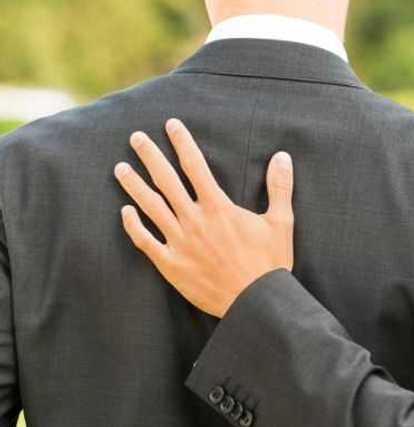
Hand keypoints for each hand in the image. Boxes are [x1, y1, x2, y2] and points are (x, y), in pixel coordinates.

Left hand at [113, 118, 295, 317]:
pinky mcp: (170, 264)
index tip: (170, 125)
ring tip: (120, 168)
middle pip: (166, 181)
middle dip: (150, 156)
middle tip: (136, 138)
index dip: (182, 143)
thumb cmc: (270, 262)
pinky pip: (145, 241)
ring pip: (150, 207)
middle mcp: (194, 220)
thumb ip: (279, 187)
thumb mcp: (281, 221)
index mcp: (219, 207)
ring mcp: (179, 242)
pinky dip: (132, 225)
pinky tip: (125, 211)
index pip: (195, 166)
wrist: (255, 301)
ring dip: (134, 185)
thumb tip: (281, 156)